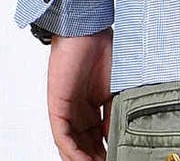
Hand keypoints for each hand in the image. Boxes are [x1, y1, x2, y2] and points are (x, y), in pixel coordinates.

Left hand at [45, 26, 114, 159]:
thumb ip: (114, 112)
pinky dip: (72, 153)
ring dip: (85, 160)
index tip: (122, 156)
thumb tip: (118, 137)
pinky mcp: (57, 109)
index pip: (99, 138)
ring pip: (73, 147)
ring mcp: (67, 111)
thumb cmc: (103, 51)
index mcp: (93, 106)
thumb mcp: (115, 88)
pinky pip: (62, 137)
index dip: (108, 151)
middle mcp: (79, 112)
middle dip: (97, 158)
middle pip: (86, 146)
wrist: (87, 32)